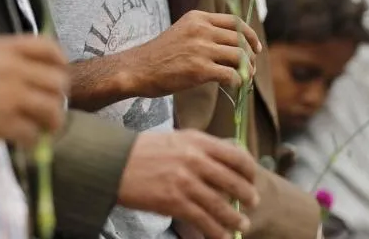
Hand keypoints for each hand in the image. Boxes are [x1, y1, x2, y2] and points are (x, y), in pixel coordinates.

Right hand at [0, 35, 68, 146]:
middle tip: (52, 106)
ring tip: (47, 128)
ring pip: (51, 108)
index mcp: (4, 50)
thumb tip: (27, 73)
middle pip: (56, 81)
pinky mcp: (5, 122)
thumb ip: (1, 60)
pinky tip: (26, 143)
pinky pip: (32, 132)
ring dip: (53, 120)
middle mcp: (13, 70)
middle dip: (58, 96)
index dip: (59, 60)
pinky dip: (32, 140)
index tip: (60, 71)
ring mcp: (11, 96)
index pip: (46, 47)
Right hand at [118, 130, 259, 238]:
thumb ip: (202, 148)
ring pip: (220, 204)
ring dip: (235, 217)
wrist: (114, 163)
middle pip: (233, 181)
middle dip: (247, 195)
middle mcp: (195, 160)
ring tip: (243, 224)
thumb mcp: (178, 138)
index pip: (235, 155)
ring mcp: (185, 182)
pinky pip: (202, 220)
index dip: (249, 170)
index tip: (252, 178)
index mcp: (198, 140)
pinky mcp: (174, 202)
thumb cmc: (145, 150)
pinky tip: (223, 236)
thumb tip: (225, 162)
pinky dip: (216, 231)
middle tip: (253, 203)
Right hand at [124, 10, 261, 97]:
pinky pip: (231, 74)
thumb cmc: (159, 55)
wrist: (137, 69)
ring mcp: (201, 49)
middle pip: (240, 40)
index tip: (255, 48)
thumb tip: (234, 46)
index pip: (235, 22)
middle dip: (250, 56)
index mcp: (198, 18)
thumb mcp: (182, 32)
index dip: (250, 35)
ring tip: (245, 78)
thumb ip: (205, 33)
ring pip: (239, 57)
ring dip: (247, 69)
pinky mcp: (199, 69)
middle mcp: (201, 30)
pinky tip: (233, 85)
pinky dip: (237, 81)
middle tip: (251, 68)